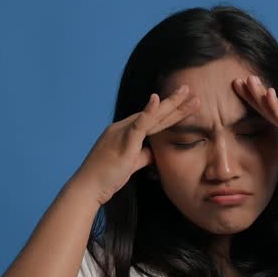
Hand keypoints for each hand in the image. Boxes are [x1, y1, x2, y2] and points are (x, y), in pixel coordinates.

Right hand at [71, 85, 200, 205]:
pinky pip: (138, 124)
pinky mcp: (123, 141)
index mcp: (125, 132)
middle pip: (154, 114)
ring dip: (171, 104)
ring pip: (151, 116)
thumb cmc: (106, 178)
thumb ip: (143, 156)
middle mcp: (123, 127)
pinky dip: (149, 111)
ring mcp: (122, 132)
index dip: (169, 112)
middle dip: (174, 102)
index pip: (151, 120)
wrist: (89, 187)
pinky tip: (157, 99)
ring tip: (186, 92)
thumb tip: (154, 153)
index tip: (185, 104)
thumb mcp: (130, 164)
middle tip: (189, 89)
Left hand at [232, 74, 277, 192]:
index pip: (275, 113)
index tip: (246, 93)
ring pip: (276, 107)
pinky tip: (266, 93)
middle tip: (238, 81)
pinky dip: (274, 105)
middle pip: (273, 106)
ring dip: (260, 93)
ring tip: (247, 79)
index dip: (259, 103)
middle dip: (255, 93)